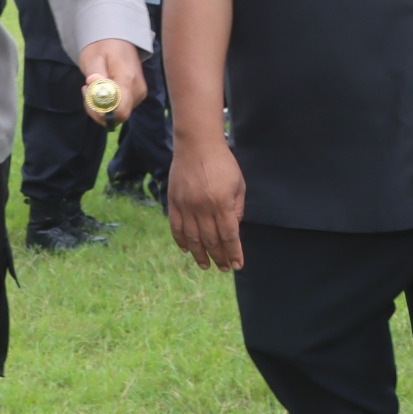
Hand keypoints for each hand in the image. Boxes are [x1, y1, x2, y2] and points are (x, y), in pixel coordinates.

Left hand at [77, 39, 147, 127]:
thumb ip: (95, 73)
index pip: (119, 111)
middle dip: (97, 109)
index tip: (88, 95)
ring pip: (118, 114)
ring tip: (91, 85)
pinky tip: (99, 89)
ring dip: (99, 106)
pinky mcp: (137, 95)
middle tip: (86, 89)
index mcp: (128, 80)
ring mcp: (139, 94)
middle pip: (118, 116)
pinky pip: (120, 108)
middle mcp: (137, 91)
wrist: (118, 40)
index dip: (100, 112)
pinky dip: (105, 104)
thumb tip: (95, 86)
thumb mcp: (93, 57)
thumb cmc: (104, 47)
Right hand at [165, 137, 245, 270]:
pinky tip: (187, 250)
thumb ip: (237, 208)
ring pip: (193, 238)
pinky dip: (181, 241)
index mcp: (222, 203)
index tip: (237, 265)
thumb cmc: (222, 163)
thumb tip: (234, 229)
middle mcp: (203, 208)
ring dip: (200, 255)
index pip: (229, 236)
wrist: (197, 145)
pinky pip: (176, 227)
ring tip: (206, 265)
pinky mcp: (174, 202)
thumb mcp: (239, 184)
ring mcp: (186, 206)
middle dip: (219, 257)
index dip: (233, 252)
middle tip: (223, 268)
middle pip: (211, 240)